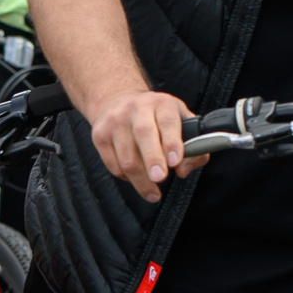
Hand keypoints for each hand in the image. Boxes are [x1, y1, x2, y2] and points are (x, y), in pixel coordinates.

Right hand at [88, 88, 204, 203]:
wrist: (116, 101)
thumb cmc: (155, 117)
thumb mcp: (180, 121)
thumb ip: (193, 147)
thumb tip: (183, 170)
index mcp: (162, 103)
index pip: (168, 121)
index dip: (172, 142)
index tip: (175, 162)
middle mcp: (137, 108)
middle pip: (144, 134)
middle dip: (152, 159)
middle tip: (159, 178)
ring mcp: (116, 121)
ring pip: (126, 157)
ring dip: (140, 180)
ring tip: (152, 191)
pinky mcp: (100, 135)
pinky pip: (113, 164)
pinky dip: (126, 177)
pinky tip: (135, 177)